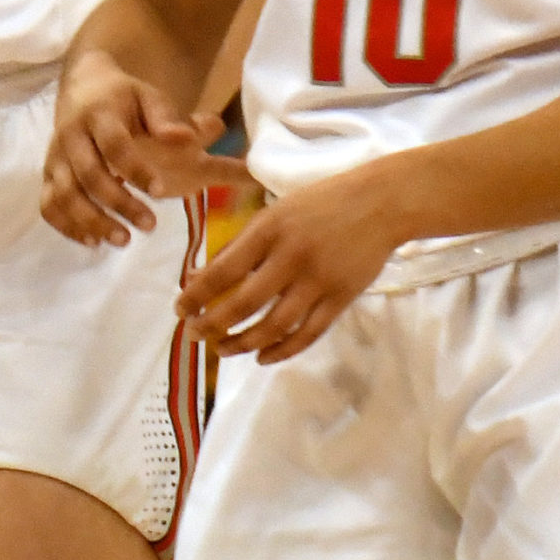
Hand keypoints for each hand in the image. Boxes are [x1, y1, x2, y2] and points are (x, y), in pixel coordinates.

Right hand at [44, 50, 226, 247]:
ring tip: (124, 239)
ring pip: (65, 194)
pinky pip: (48, 204)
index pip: (114, 144)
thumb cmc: (124, 97)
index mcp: (99, 114)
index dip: (135, 170)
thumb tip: (187, 138)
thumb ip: (166, 117)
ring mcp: (55, 156)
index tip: (160, 192)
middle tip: (150, 225)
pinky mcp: (47, 174)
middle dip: (118, 203)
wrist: (82, 86)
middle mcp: (71, 135)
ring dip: (91, 221)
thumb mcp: (148, 96)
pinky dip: (66, 225)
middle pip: (88, 174)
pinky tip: (93, 241)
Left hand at [176, 163, 408, 363]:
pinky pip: (308, 333)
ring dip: (243, 342)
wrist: (380, 203)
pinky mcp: (342, 298)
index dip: (197, 295)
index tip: (179, 310)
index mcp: (269, 229)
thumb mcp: (274, 213)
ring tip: (222, 349)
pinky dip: (282, 350)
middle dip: (213, 324)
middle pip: (245, 302)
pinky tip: (262, 357)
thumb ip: (239, 245)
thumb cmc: (318, 204)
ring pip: (275, 325)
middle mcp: (291, 256)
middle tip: (194, 335)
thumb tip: (198, 277)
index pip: (223, 270)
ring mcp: (319, 280)